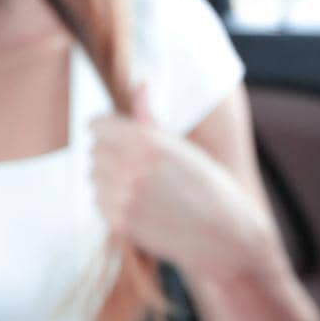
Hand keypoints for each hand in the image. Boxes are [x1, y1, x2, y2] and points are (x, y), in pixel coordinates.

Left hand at [90, 85, 268, 278]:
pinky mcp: (119, 222)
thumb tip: (140, 83)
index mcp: (147, 142)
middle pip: (93, 150)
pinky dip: (111, 203)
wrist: (225, 237)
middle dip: (109, 154)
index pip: (97, 125)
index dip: (106, 129)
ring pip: (93, 178)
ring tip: (140, 187)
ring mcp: (122, 197)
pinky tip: (138, 206)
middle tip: (136, 166)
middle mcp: (130, 167)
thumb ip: (151, 118)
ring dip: (108, 180)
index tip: (114, 134)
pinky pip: (98, 203)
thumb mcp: (183, 147)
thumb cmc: (210, 188)